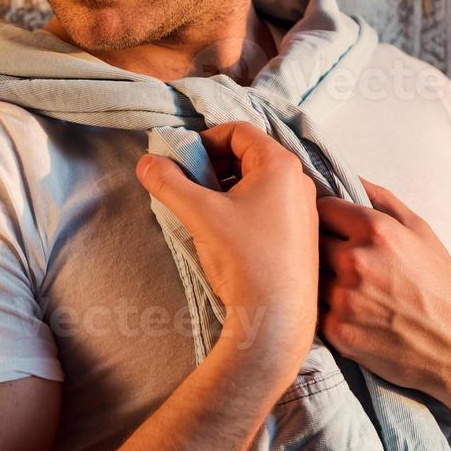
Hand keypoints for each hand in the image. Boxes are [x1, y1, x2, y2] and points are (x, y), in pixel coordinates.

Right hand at [136, 122, 319, 377]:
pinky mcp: (302, 235)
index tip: (184, 162)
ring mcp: (304, 209)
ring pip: (257, 182)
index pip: (238, 131)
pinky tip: (225, 234)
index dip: (205, 140)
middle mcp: (299, 181)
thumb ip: (167, 181)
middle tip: (189, 187)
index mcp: (279, 165)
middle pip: (248, 155)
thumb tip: (146, 162)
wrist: (276, 319)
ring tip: (203, 212)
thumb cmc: (243, 258)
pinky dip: (242, 208)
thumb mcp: (197, 212)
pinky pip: (268, 205)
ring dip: (225, 188)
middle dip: (213, 166)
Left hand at [317, 176, 450, 419]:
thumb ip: (381, 199)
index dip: (325, 217)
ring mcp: (343, 296)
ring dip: (319, 278)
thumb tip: (350, 178)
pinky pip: (313, 308)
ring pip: (307, 274)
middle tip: (339, 259)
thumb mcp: (421, 232)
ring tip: (347, 287)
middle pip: (309, 240)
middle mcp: (355, 260)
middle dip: (320, 246)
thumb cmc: (442, 290)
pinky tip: (349, 311)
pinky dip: (324, 308)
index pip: (321, 208)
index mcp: (376, 231)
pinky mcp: (337, 330)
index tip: (332, 227)